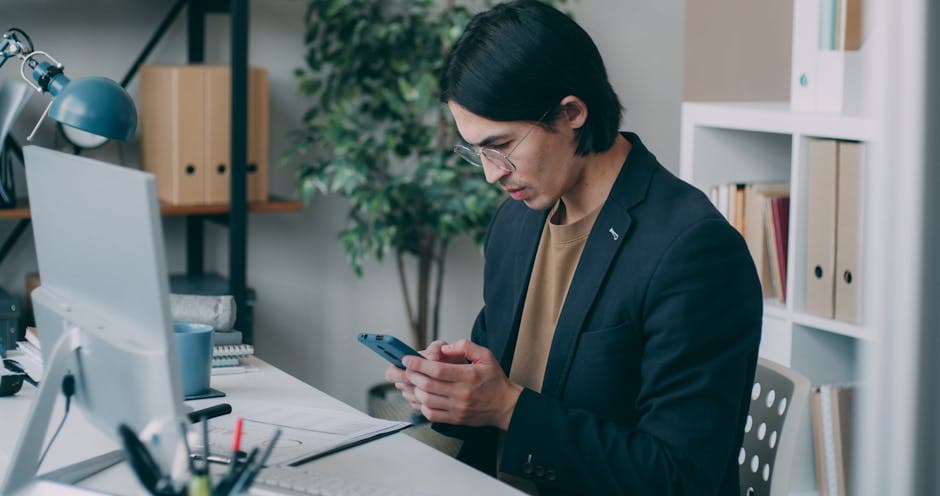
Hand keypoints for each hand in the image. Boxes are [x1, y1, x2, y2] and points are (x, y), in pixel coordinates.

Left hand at [403, 339, 522, 429]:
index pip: (437, 370)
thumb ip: (465, 346)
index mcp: (468, 376)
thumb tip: (444, 348)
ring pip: (426, 400)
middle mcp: (462, 393)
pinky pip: (431, 415)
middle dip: (412, 375)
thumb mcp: (486, 356)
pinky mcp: (455, 419)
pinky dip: (421, 406)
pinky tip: (420, 397)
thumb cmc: (495, 380)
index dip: (418, 364)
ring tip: (411, 381)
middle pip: (428, 385)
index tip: (407, 359)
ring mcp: (457, 408)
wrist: (505, 406)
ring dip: (414, 390)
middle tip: (406, 369)